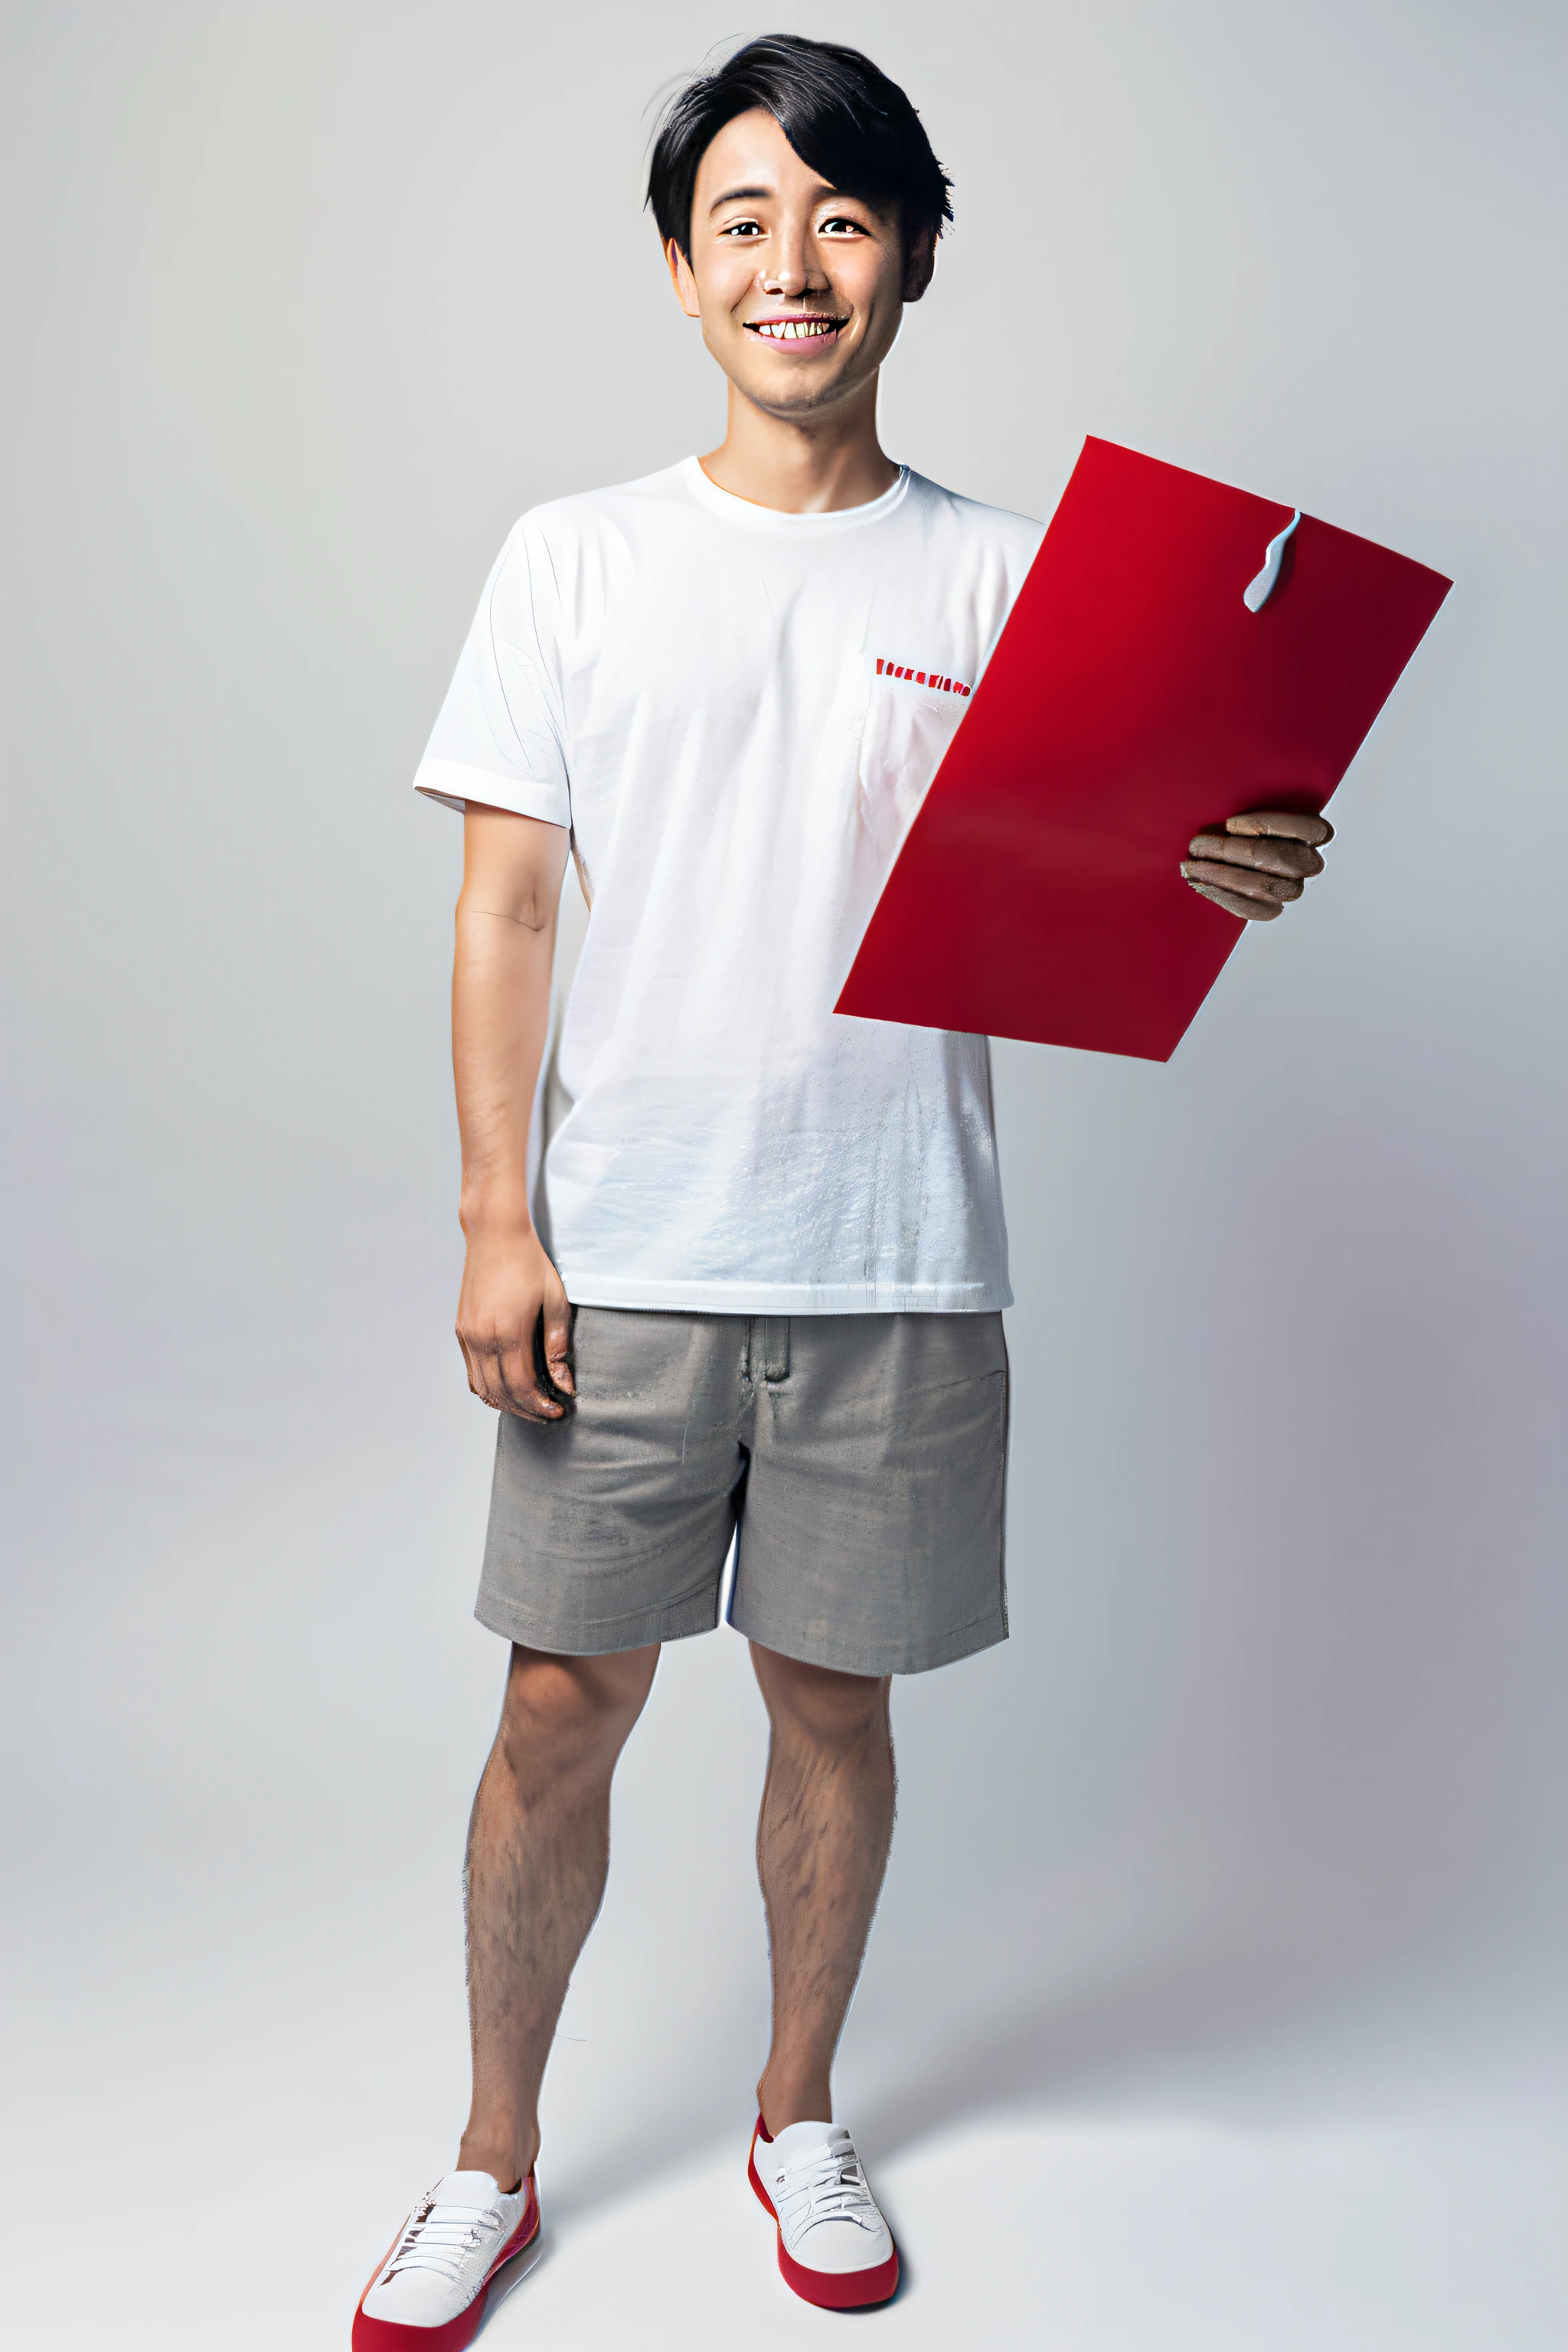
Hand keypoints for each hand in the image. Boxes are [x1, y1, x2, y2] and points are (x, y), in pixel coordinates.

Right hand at [455, 1221, 573, 1421]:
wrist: (495, 1234)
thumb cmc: (528, 1262)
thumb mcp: (555, 1300)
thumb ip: (557, 1344)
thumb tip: (563, 1381)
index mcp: (507, 1332)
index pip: (522, 1386)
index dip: (540, 1405)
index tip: (557, 1410)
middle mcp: (482, 1338)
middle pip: (501, 1393)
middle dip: (525, 1410)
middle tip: (546, 1413)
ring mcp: (467, 1335)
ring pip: (482, 1387)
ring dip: (505, 1403)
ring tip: (529, 1404)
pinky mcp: (461, 1330)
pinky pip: (471, 1371)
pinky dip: (487, 1387)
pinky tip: (506, 1387)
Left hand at [1181, 809, 1332, 920]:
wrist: (1233, 862)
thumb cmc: (1242, 829)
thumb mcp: (1251, 812)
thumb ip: (1249, 810)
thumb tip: (1216, 800)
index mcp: (1315, 833)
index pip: (1307, 829)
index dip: (1269, 825)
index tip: (1230, 824)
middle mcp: (1310, 863)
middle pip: (1279, 858)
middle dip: (1232, 850)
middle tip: (1197, 845)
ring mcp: (1293, 889)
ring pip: (1265, 886)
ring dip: (1222, 874)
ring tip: (1192, 865)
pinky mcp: (1273, 910)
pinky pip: (1251, 909)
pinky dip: (1222, 895)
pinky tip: (1199, 884)